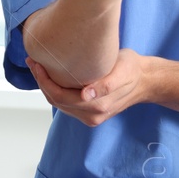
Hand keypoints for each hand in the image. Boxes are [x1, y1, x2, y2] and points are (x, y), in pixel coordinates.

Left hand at [25, 48, 148, 126]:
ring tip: (38, 66)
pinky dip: (56, 89)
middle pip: (56, 100)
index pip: (60, 96)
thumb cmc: (132, 70)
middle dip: (41, 82)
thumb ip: (105, 85)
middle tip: (32, 61)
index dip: (44, 81)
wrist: (146, 80)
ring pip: (59, 103)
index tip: (36, 63)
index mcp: (97, 106)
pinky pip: (66, 102)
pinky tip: (51, 75)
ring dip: (47, 86)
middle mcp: (91, 115)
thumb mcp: (122, 72)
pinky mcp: (90, 111)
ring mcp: (90, 116)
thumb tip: (86, 95)